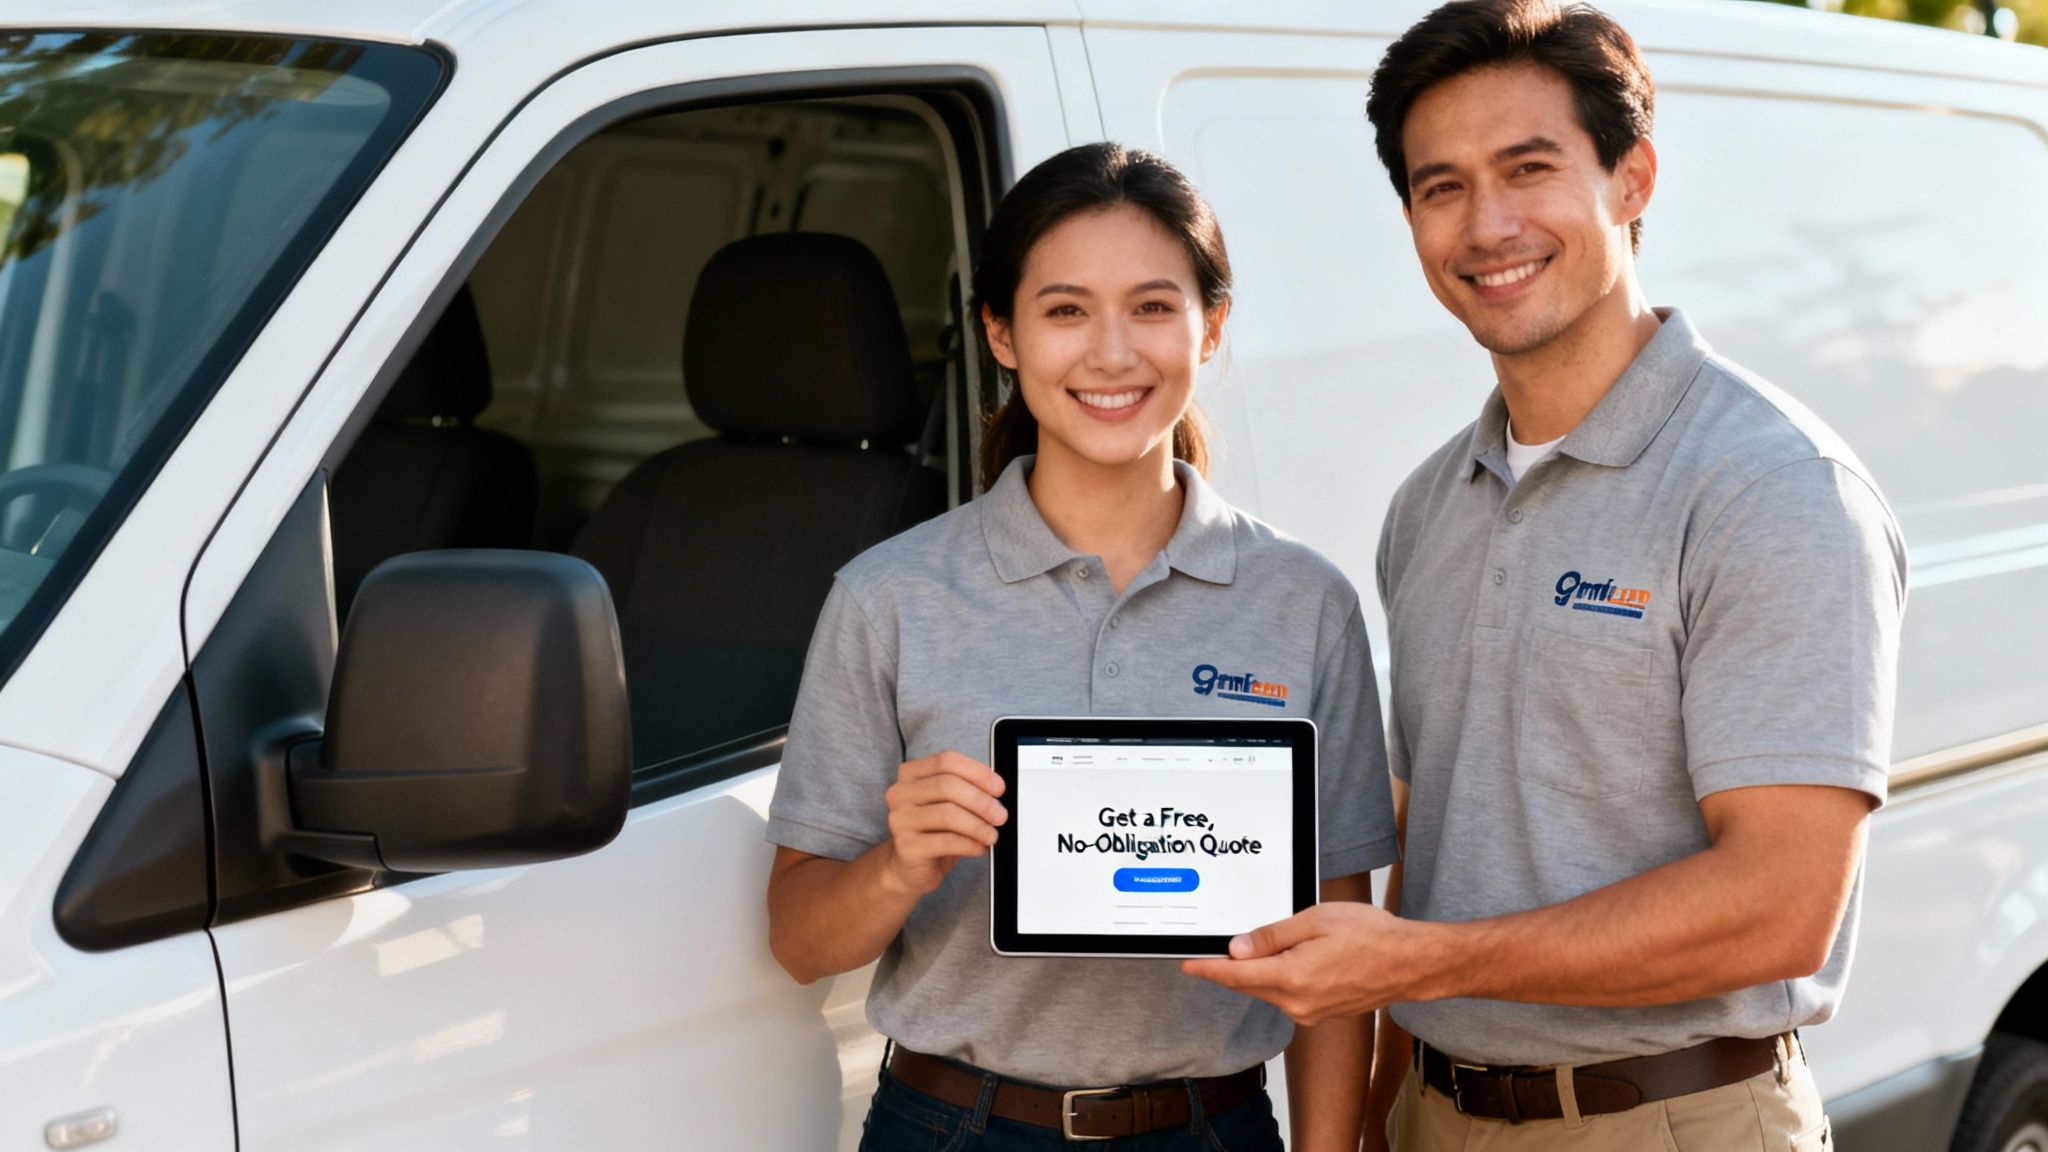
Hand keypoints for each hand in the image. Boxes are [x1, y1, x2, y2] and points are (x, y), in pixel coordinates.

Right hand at [879, 751, 1007, 895]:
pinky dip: (970, 844)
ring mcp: (900, 819)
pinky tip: (979, 848)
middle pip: (947, 786)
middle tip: (1000, 815)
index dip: (977, 772)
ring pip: (948, 814)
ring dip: (978, 825)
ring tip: (991, 835)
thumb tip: (995, 790)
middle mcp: (900, 793)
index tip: (998, 788)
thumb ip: (966, 790)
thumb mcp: (948, 804)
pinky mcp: (907, 846)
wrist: (910, 867)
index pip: (946, 761)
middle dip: (981, 801)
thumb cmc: (932, 832)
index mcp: (910, 774)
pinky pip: (947, 841)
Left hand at [1180, 902, 1432, 1024]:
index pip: (1236, 976)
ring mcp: (1310, 1013)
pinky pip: (1289, 995)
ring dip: (1264, 970)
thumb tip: (1237, 949)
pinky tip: (1297, 958)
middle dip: (1236, 966)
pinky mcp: (1321, 1014)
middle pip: (1251, 984)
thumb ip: (1272, 936)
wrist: (1411, 963)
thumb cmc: (1371, 936)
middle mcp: (1298, 1003)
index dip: (1208, 969)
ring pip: (1270, 989)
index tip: (1187, 965)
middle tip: (1224, 944)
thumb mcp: (1315, 920)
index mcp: (1293, 978)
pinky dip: (1283, 978)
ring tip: (1282, 942)